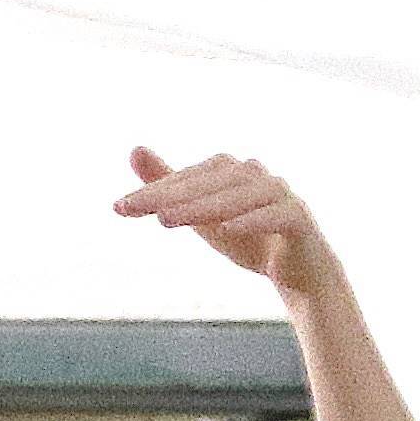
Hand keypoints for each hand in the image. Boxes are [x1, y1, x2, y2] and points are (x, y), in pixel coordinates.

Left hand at [114, 148, 346, 303]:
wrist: (299, 271)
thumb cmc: (246, 236)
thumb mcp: (201, 214)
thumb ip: (169, 185)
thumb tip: (134, 150)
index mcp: (231, 171)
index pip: (188, 177)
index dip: (154, 190)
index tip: (119, 208)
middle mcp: (256, 176)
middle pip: (210, 182)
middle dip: (171, 195)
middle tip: (136, 210)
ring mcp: (281, 195)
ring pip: (239, 196)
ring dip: (204, 207)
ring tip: (168, 220)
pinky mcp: (300, 219)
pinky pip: (277, 215)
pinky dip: (253, 221)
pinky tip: (229, 230)